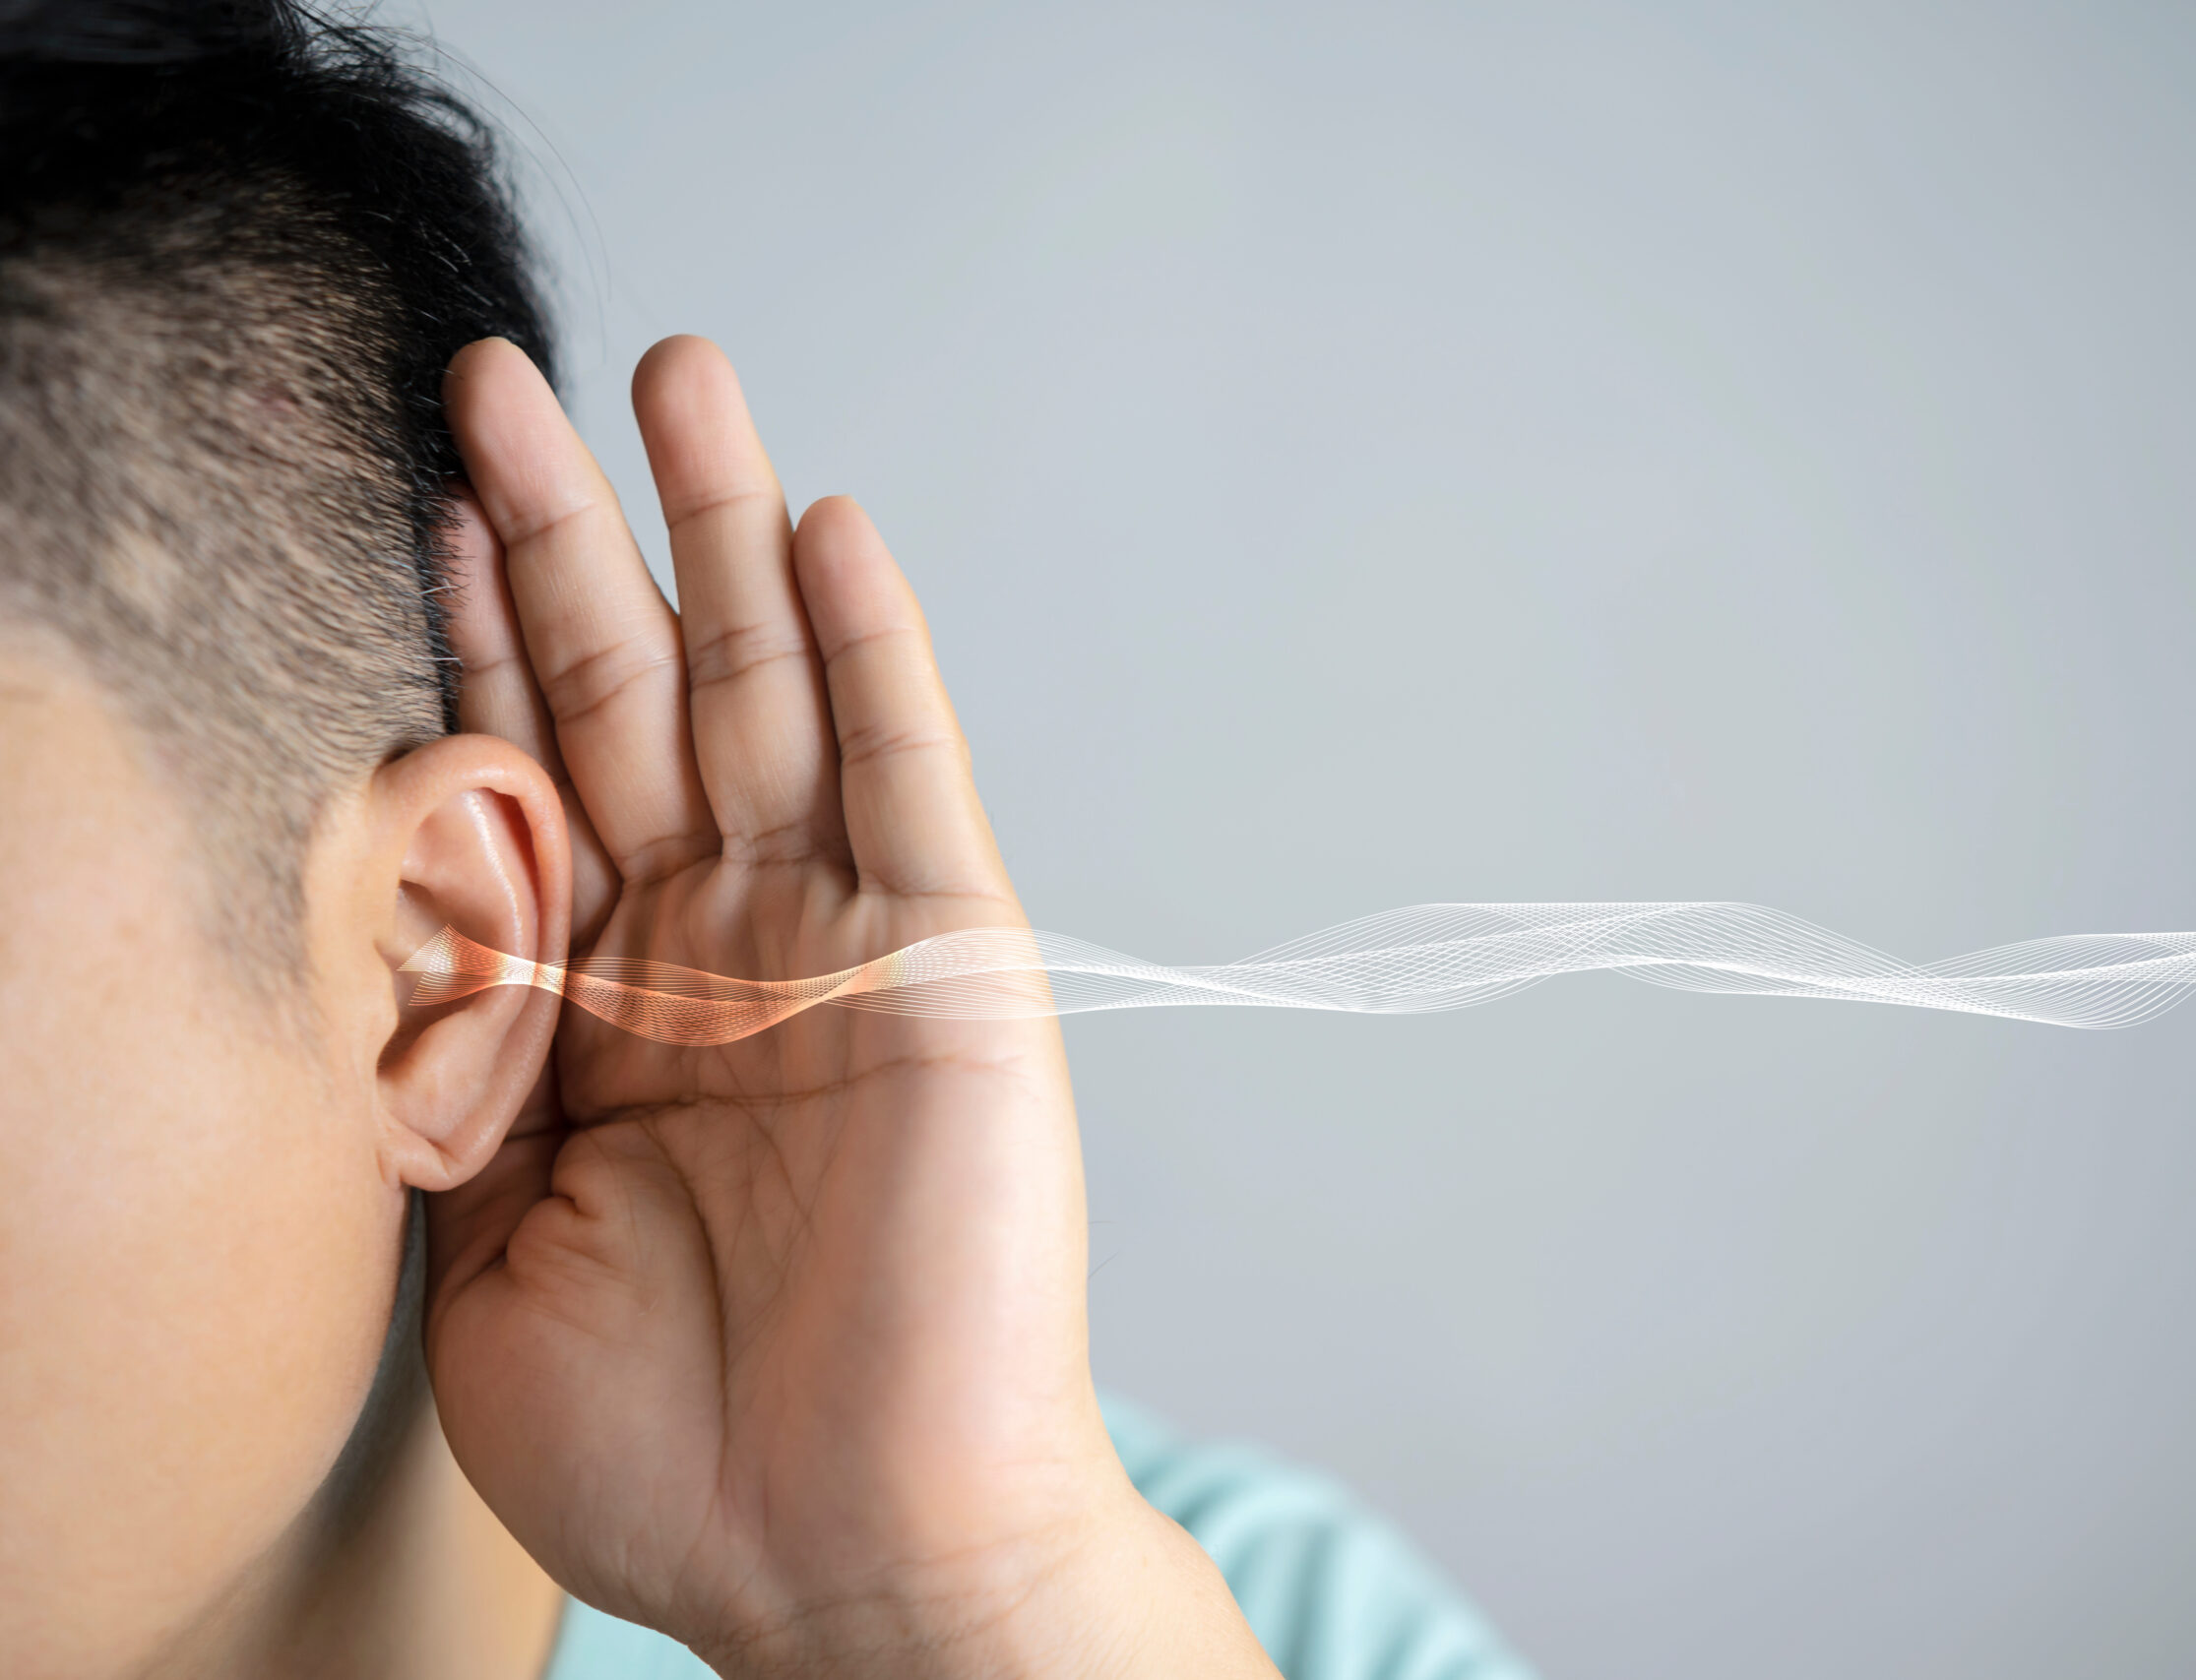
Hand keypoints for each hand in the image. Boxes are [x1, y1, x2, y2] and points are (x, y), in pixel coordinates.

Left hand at [425, 336, 1272, 1677]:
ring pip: (773, 691)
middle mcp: (723, 947)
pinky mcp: (949, 960)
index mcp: (609, 1012)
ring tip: (671, 374)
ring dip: (718, 531)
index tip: (410, 498)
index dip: (470, 639)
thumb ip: (444, 1058)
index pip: (531, 782)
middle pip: (639, 692)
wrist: (851, 1550)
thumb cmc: (669, 1441)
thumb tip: (387, 887)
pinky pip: (907, 772)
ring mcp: (841, 942)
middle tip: (501, 372)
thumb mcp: (476, 1242)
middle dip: (569, 531)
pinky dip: (873, 650)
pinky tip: (825, 533)